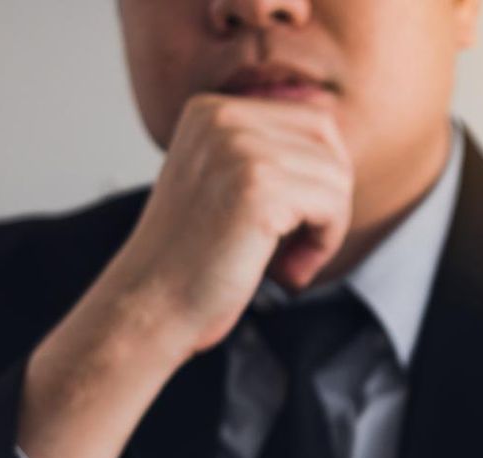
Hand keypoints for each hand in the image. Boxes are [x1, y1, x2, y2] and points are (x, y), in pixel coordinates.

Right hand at [17, 95, 353, 457]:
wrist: (144, 322)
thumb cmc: (188, 277)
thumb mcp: (225, 202)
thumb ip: (268, 164)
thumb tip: (333, 150)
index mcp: (210, 110)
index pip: (314, 124)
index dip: (314, 184)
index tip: (274, 236)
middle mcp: (221, 117)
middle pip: (332, 144)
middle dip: (325, 206)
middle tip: (283, 258)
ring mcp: (237, 149)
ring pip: (338, 175)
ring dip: (323, 230)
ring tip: (277, 268)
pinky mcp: (255, 188)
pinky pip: (333, 202)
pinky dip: (320, 246)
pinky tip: (279, 277)